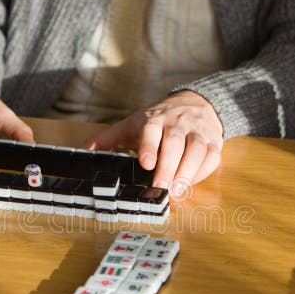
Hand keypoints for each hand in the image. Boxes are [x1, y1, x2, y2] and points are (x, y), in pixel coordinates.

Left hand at [83, 90, 222, 195]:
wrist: (195, 102)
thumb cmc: (158, 119)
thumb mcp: (131, 125)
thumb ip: (107, 140)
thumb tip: (81, 152)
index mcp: (153, 120)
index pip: (151, 130)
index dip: (149, 146)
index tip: (145, 163)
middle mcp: (176, 123)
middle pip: (175, 143)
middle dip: (169, 166)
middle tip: (161, 186)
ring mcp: (197, 132)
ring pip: (197, 150)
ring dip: (188, 171)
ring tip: (178, 190)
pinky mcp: (213, 141)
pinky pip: (212, 156)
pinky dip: (203, 171)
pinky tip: (191, 183)